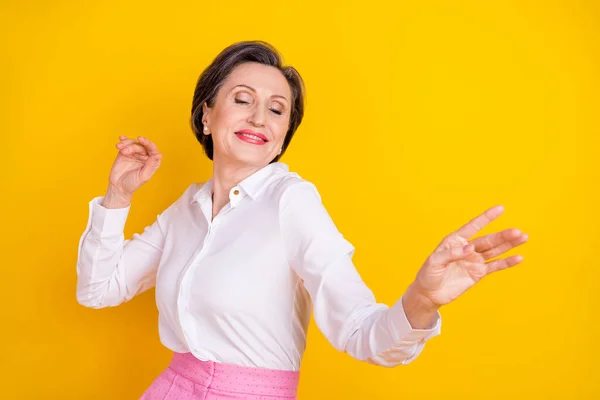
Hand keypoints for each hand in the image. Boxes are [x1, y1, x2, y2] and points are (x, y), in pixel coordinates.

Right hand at [107, 135, 162, 196]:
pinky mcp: (125, 153)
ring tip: (120, 149)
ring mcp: (135, 154)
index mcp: (152, 162)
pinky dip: (123, 141)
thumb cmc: (133, 183)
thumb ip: (151, 165)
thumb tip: (159, 154)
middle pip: (141, 146)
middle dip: (133, 147)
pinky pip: (125, 144)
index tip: (141, 140)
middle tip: (125, 151)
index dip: (148, 143)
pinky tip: (121, 138)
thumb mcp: (143, 176)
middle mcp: (145, 156)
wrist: (118, 187)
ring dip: (126, 144)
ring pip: (133, 143)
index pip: (152, 149)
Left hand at [411, 205, 527, 307]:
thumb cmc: (428, 274)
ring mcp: (474, 260)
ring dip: (509, 245)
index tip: (500, 208)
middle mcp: (467, 248)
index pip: (473, 226)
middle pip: (488, 240)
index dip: (486, 218)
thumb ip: (452, 254)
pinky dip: (506, 262)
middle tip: (517, 232)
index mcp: (455, 240)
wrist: (429, 293)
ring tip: (523, 237)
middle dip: (503, 236)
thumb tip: (470, 249)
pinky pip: (494, 266)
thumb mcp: (435, 262)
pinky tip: (518, 257)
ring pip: (494, 250)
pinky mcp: (478, 273)